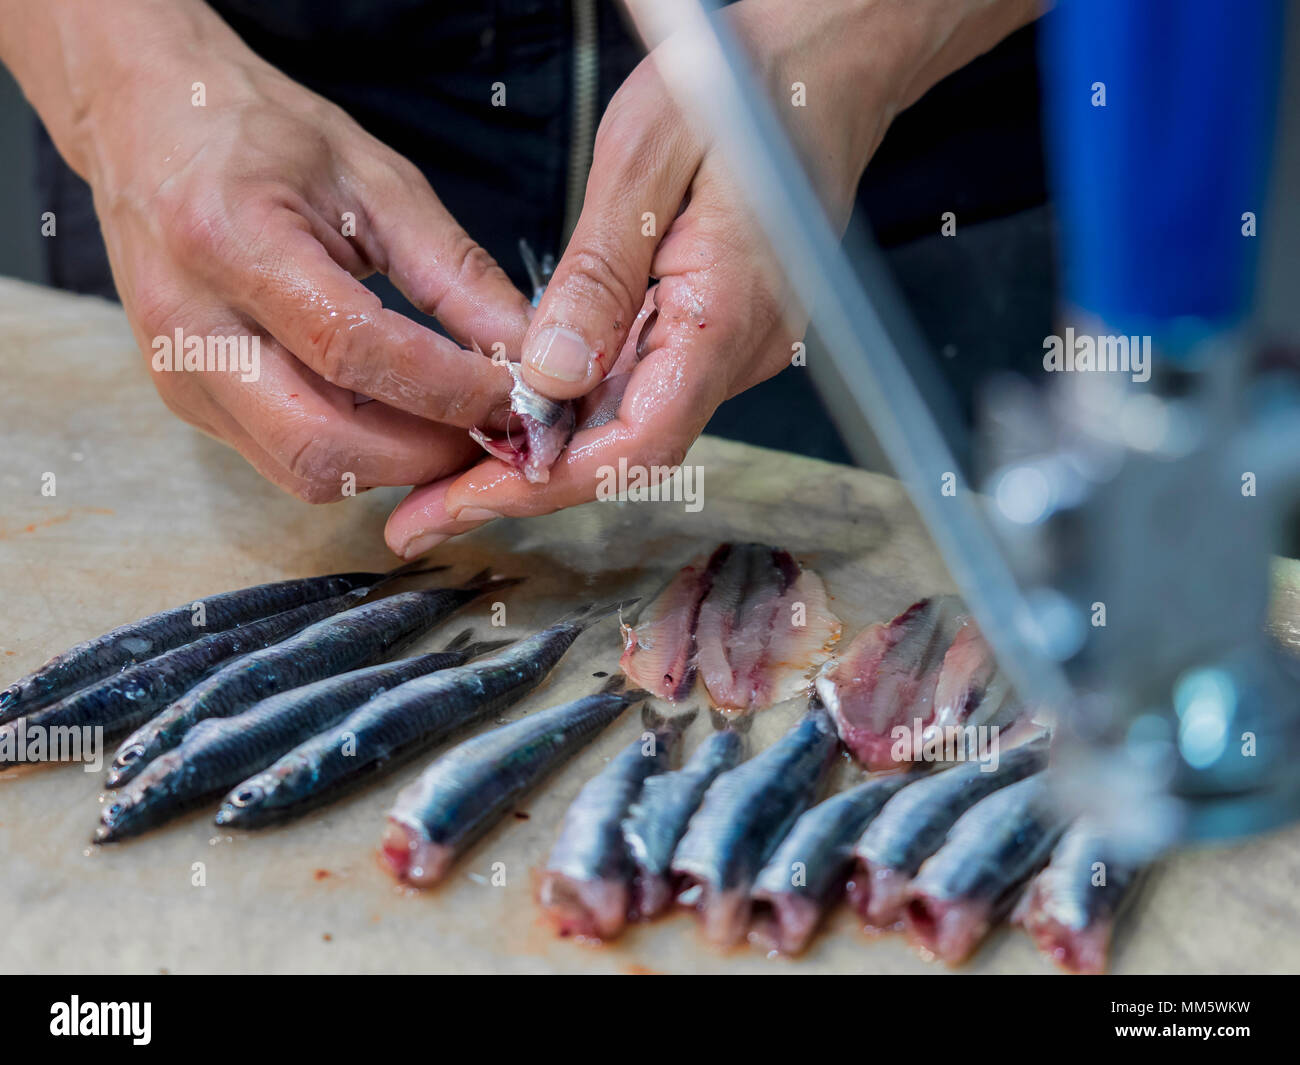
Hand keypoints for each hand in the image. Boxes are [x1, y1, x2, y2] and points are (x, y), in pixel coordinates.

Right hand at [3, 0, 531, 501]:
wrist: (148, 126)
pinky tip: (402, 417)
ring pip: (306, 470)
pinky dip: (361, 454)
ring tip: (457, 425)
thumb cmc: (262, 137)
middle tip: (496, 430)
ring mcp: (180, 375)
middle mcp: (190, 324)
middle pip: (322, 444)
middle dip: (427, 454)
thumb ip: (456, 274)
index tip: (519, 393)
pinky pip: (287, 459)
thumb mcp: (375, 179)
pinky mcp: (188, 404)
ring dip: (398, 465)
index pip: (353, 350)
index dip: (450, 388)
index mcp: (231, 240)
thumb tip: (529, 354)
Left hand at [385, 0, 1039, 554]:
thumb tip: (549, 377)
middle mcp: (737, 351)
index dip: (540, 487)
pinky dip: (578, 411)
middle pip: (623, 455)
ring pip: (630, 429)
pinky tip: (521, 411)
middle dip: (521, 488)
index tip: (459, 506)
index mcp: (723, 314)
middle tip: (427, 509)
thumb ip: (599, 277)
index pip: (633, 444)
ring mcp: (732, 348)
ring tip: (453, 471)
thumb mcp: (644, 160)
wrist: (822, 69)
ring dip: (545, 456)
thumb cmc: (740, 91)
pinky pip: (644, 389)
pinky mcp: (718, 332)